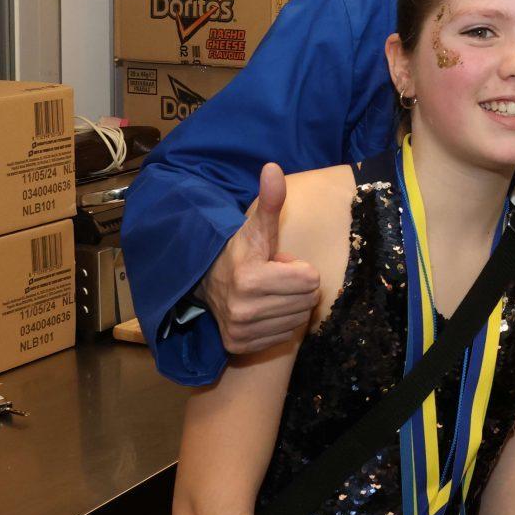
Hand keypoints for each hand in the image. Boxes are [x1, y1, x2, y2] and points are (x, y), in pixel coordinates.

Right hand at [201, 164, 320, 355]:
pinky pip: (285, 337)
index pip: (311, 279)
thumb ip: (270, 201)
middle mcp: (243, 310)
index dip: (298, 267)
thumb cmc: (238, 250)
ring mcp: (241, 331)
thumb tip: (273, 168)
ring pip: (299, 320)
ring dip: (289, 305)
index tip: (276, 262)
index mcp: (249, 279)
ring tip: (267, 292)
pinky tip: (263, 309)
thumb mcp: (256, 226)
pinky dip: (280, 323)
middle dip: (296, 286)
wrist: (203, 279)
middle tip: (273, 277)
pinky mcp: (240, 346)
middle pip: (307, 301)